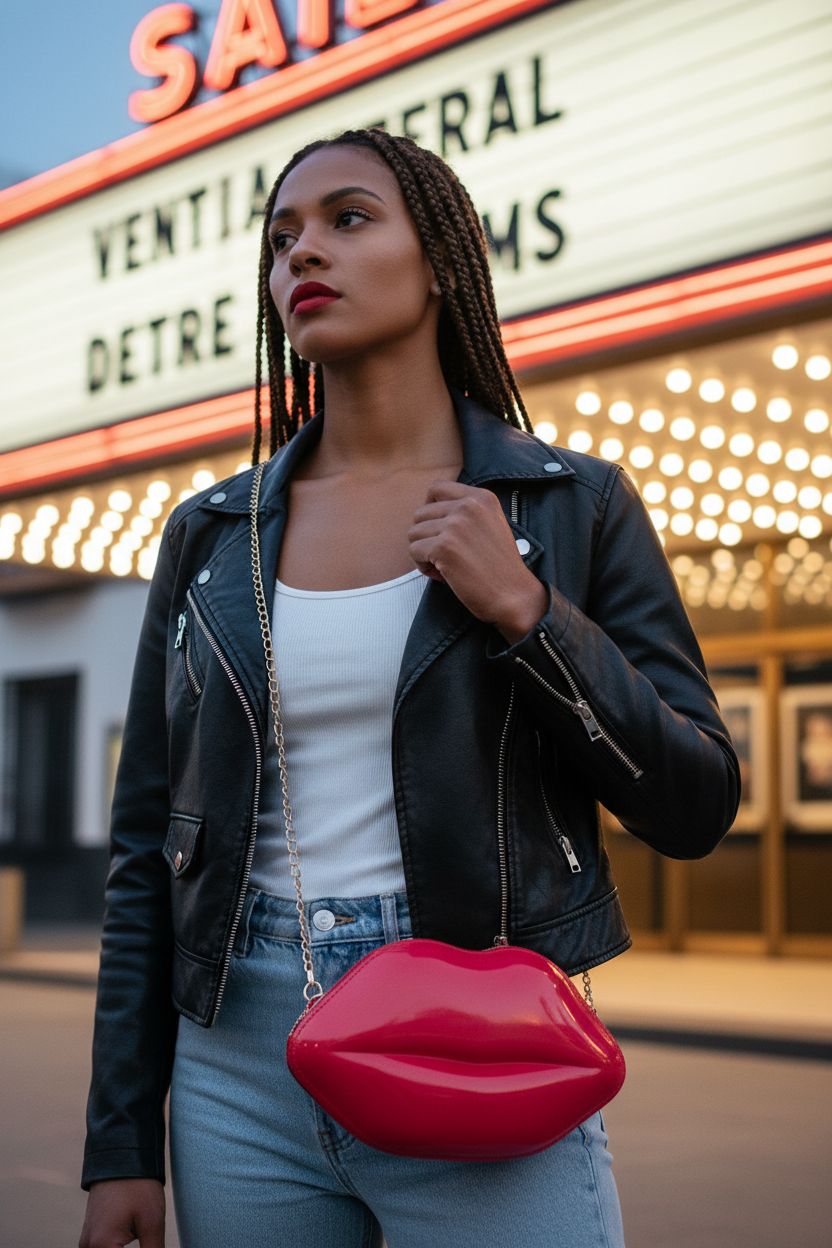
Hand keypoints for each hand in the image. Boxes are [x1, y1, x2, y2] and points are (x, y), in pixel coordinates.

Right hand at [79, 1178, 165, 1247]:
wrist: (121, 1154)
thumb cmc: (138, 1186)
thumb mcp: (152, 1222)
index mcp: (101, 1247)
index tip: (151, 1244)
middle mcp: (88, 1247)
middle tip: (150, 1241)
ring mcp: (87, 1241)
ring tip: (145, 1240)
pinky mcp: (91, 1234)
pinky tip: (134, 1242)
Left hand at [408, 480, 547, 642]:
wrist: (514, 595)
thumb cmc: (500, 567)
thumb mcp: (491, 524)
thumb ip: (466, 512)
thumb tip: (428, 513)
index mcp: (481, 497)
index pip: (436, 487)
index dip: (430, 509)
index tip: (438, 529)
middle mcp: (468, 506)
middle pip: (421, 513)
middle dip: (427, 536)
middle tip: (445, 556)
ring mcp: (455, 525)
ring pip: (414, 533)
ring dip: (424, 552)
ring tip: (444, 566)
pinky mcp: (443, 547)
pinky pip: (414, 551)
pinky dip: (423, 566)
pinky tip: (443, 574)